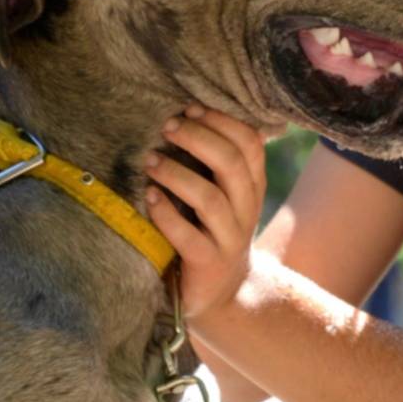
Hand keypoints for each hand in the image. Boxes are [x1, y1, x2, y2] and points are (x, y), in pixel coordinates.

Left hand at [144, 103, 268, 322]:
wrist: (224, 294)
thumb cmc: (213, 231)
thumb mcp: (227, 196)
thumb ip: (219, 163)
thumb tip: (188, 112)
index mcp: (253, 186)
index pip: (251, 143)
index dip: (222, 121)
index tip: (191, 108)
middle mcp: (247, 209)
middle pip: (231, 163)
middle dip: (198, 138)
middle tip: (167, 127)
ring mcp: (230, 238)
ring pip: (210, 199)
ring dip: (177, 174)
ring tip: (150, 161)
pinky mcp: (208, 263)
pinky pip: (189, 237)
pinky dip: (166, 215)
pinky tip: (149, 197)